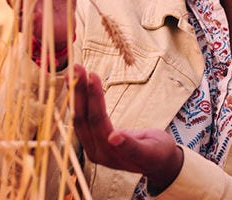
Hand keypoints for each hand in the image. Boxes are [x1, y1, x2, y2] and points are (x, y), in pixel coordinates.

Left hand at [72, 65, 182, 191]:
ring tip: (72, 71)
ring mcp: (92, 146)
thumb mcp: (150, 151)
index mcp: (109, 154)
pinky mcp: (92, 140)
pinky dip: (79, 99)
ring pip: (79, 117)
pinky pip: (82, 117)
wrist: (158, 164)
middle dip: (79, 92)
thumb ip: (131, 146)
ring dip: (75, 93)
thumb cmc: (158, 154)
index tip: (93, 75)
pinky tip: (76, 85)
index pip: (97, 121)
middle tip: (76, 67)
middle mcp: (95, 151)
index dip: (94, 98)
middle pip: (83, 118)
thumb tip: (114, 137)